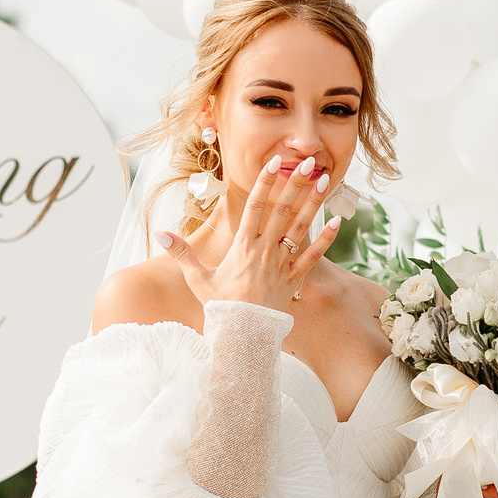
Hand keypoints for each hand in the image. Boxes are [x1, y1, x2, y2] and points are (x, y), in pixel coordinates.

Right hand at [157, 156, 339, 312]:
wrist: (242, 336)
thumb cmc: (219, 307)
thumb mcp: (197, 278)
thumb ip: (180, 253)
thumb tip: (159, 232)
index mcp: (242, 246)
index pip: (255, 206)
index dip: (265, 182)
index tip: (275, 161)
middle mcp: (265, 251)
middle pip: (282, 211)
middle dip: (296, 184)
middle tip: (310, 161)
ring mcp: (282, 264)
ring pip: (300, 229)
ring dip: (313, 204)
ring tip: (325, 182)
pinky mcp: (294, 280)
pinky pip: (313, 257)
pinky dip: (325, 240)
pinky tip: (338, 222)